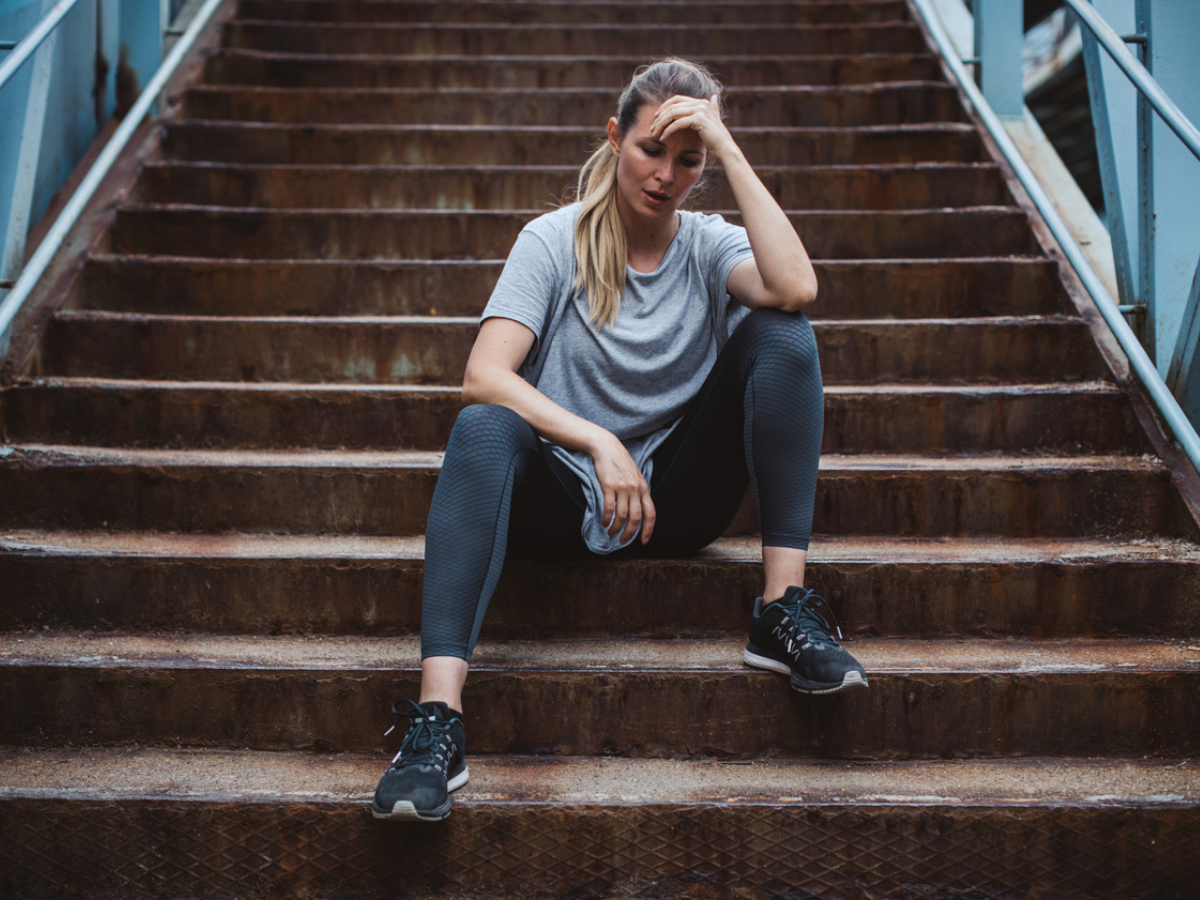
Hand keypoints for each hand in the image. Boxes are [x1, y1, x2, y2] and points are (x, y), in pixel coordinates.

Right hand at [591, 430, 655, 544]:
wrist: (607, 447)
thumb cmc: (621, 462)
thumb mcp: (636, 476)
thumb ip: (639, 492)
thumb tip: (639, 511)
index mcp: (644, 488)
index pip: (650, 513)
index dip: (648, 529)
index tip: (644, 541)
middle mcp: (635, 489)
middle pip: (636, 518)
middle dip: (630, 533)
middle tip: (623, 541)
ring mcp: (622, 488)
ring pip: (621, 516)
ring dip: (616, 528)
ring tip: (611, 532)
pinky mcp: (609, 486)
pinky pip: (608, 508)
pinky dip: (606, 518)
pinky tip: (604, 522)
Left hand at [649, 94, 738, 162]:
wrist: (725, 149)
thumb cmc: (716, 139)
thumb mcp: (713, 120)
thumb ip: (712, 108)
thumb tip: (714, 96)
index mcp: (701, 102)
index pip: (677, 99)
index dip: (664, 107)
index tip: (656, 118)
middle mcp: (701, 103)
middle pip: (672, 106)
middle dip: (659, 117)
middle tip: (652, 128)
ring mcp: (700, 110)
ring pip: (672, 114)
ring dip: (661, 124)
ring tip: (654, 133)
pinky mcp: (698, 119)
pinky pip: (677, 123)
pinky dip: (668, 131)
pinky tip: (663, 138)